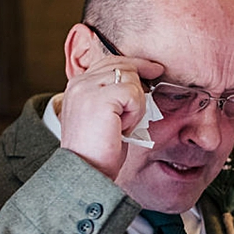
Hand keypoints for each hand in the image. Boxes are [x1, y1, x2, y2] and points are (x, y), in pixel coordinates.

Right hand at [59, 52, 165, 178]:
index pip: (111, 61)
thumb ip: (115, 93)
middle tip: (137, 110)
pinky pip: (133, 93)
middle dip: (139, 85)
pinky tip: (123, 127)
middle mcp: (79, 83)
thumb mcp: (106, 114)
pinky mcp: (100, 99)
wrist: (87, 171)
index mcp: (77, 85)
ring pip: (131, 78)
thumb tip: (144, 79)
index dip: (136, 64)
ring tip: (122, 125)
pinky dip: (135, 112)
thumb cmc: (100, 148)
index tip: (155, 69)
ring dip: (136, 104)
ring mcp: (87, 89)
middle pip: (123, 65)